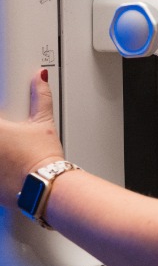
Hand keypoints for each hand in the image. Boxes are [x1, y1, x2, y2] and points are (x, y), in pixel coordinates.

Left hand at [0, 71, 66, 199]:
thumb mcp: (44, 124)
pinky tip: (7, 166)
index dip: (3, 118)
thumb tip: (41, 78)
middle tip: (12, 136)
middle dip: (5, 132)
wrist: (43, 187)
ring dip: (2, 149)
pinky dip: (1, 167)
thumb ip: (41, 98)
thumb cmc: (41, 159)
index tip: (7, 119)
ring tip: (12, 152)